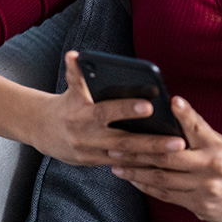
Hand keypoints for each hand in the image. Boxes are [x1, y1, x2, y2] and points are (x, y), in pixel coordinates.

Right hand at [34, 52, 187, 166]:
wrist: (42, 131)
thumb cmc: (66, 104)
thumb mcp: (70, 89)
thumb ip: (76, 74)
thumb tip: (75, 55)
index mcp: (81, 114)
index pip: (106, 111)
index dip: (126, 109)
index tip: (149, 106)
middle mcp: (86, 136)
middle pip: (123, 141)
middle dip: (151, 142)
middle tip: (178, 141)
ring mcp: (91, 153)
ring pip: (126, 158)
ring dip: (152, 157)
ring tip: (178, 152)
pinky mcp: (94, 163)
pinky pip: (122, 167)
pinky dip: (142, 166)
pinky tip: (164, 164)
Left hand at [109, 95, 221, 221]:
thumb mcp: (220, 144)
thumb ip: (196, 129)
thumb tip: (174, 105)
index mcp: (216, 147)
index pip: (195, 127)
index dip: (184, 114)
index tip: (172, 101)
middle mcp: (211, 167)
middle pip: (167, 158)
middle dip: (137, 152)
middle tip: (114, 146)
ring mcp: (204, 189)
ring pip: (162, 179)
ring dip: (136, 172)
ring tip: (116, 165)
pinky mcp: (199, 206)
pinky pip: (167, 195)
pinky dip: (147, 187)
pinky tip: (133, 180)